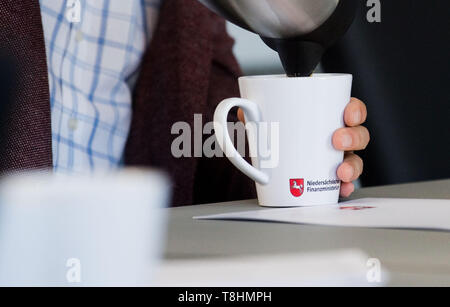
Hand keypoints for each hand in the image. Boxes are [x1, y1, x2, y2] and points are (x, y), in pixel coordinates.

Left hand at [237, 97, 369, 197]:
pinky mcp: (328, 179)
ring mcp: (335, 159)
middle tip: (337, 141)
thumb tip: (242, 108)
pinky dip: (343, 187)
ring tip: (340, 172)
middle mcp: (335, 137)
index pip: (350, 108)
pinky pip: (343, 184)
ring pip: (355, 160)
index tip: (347, 113)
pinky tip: (340, 189)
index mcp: (325, 116)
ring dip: (353, 166)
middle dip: (353, 137)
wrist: (266, 161)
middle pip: (357, 134)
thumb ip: (253, 113)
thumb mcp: (263, 120)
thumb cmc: (273, 134)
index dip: (354, 109)